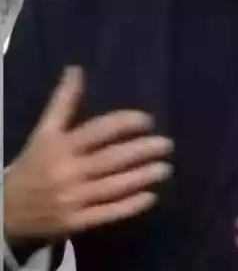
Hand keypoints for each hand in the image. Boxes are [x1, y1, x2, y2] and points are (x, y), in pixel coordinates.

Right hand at [3, 66, 173, 242]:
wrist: (4, 210)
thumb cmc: (33, 165)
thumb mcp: (44, 132)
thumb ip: (63, 102)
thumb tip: (76, 69)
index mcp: (60, 146)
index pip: (100, 130)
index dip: (126, 123)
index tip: (148, 121)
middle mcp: (67, 171)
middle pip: (112, 159)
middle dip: (142, 151)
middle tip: (167, 144)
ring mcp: (72, 199)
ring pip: (114, 187)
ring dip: (142, 177)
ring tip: (165, 168)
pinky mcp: (74, 222)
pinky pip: (107, 213)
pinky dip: (130, 205)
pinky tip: (150, 196)